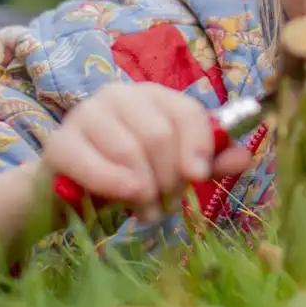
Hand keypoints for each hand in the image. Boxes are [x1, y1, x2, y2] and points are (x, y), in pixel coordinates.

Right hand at [41, 84, 252, 222]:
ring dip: (145, 190)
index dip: (198, 146)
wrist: (68, 190)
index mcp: (152, 95)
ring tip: (147, 211)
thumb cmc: (128, 173)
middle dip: (169, 177)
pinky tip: (126, 200)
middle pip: (160, 134)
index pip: (186, 111)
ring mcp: (86, 114)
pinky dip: (116, 186)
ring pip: (131, 150)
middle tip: (167, 203)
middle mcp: (119, 95)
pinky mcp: (60, 142)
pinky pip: (96, 165)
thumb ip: (208, 161)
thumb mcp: (172, 166)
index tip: (198, 178)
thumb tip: (246, 157)